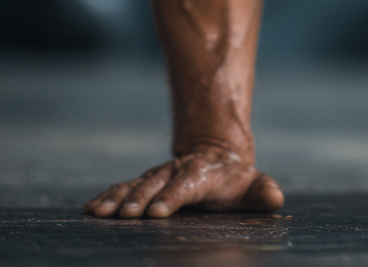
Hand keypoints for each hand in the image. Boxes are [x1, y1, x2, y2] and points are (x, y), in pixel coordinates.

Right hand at [84, 144, 283, 217]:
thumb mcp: (251, 185)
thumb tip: (276, 197)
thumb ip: (262, 192)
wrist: (217, 154)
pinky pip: (123, 187)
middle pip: (155, 184)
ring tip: (99, 212)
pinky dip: (107, 196)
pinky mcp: (145, 182)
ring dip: (118, 198)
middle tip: (124, 215)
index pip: (186, 186)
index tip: (158, 211)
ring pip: (136, 184)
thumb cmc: (235, 179)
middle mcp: (176, 171)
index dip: (173, 197)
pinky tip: (91, 209)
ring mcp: (158, 175)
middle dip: (140, 199)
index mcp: (202, 174)